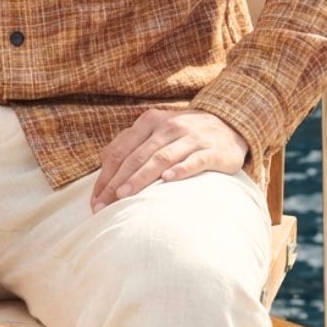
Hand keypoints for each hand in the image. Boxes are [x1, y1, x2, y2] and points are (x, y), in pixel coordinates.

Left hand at [90, 109, 247, 212]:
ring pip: (161, 158)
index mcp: (150, 121)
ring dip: (141, 177)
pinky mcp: (212, 150)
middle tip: (105, 204)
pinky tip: (168, 181)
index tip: (96, 199)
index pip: (121, 150)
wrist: (230, 124)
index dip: (106, 175)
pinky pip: (194, 161)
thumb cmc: (184, 134)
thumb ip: (133, 145)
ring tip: (125, 195)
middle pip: (137, 156)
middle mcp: (169, 126)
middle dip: (118, 181)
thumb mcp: (157, 131)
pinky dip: (181, 170)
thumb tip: (104, 168)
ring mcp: (191, 137)